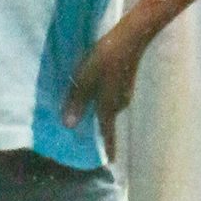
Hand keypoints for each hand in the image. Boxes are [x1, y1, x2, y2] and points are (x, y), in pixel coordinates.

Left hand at [63, 19, 145, 157]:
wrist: (132, 37)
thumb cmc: (107, 58)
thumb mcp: (86, 78)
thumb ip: (77, 101)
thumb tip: (69, 125)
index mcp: (109, 107)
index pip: (108, 134)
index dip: (108, 149)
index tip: (109, 164)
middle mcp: (118, 104)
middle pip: (105, 121)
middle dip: (95, 128)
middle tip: (81, 134)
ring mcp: (123, 93)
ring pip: (107, 107)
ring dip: (96, 111)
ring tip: (81, 111)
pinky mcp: (124, 82)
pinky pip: (109, 97)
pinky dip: (99, 99)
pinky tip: (91, 91)